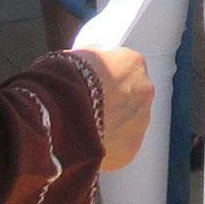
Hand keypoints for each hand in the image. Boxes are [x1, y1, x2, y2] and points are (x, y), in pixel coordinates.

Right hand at [77, 46, 154, 169]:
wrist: (60, 116)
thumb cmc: (68, 83)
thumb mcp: (82, 56)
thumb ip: (98, 60)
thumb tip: (98, 65)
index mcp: (134, 64)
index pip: (128, 67)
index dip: (110, 78)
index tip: (99, 85)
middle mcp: (144, 90)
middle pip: (133, 95)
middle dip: (117, 102)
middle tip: (94, 109)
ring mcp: (140, 121)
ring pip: (131, 121)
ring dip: (115, 124)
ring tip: (89, 128)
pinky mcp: (131, 148)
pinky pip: (122, 145)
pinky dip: (110, 146)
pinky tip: (90, 144)